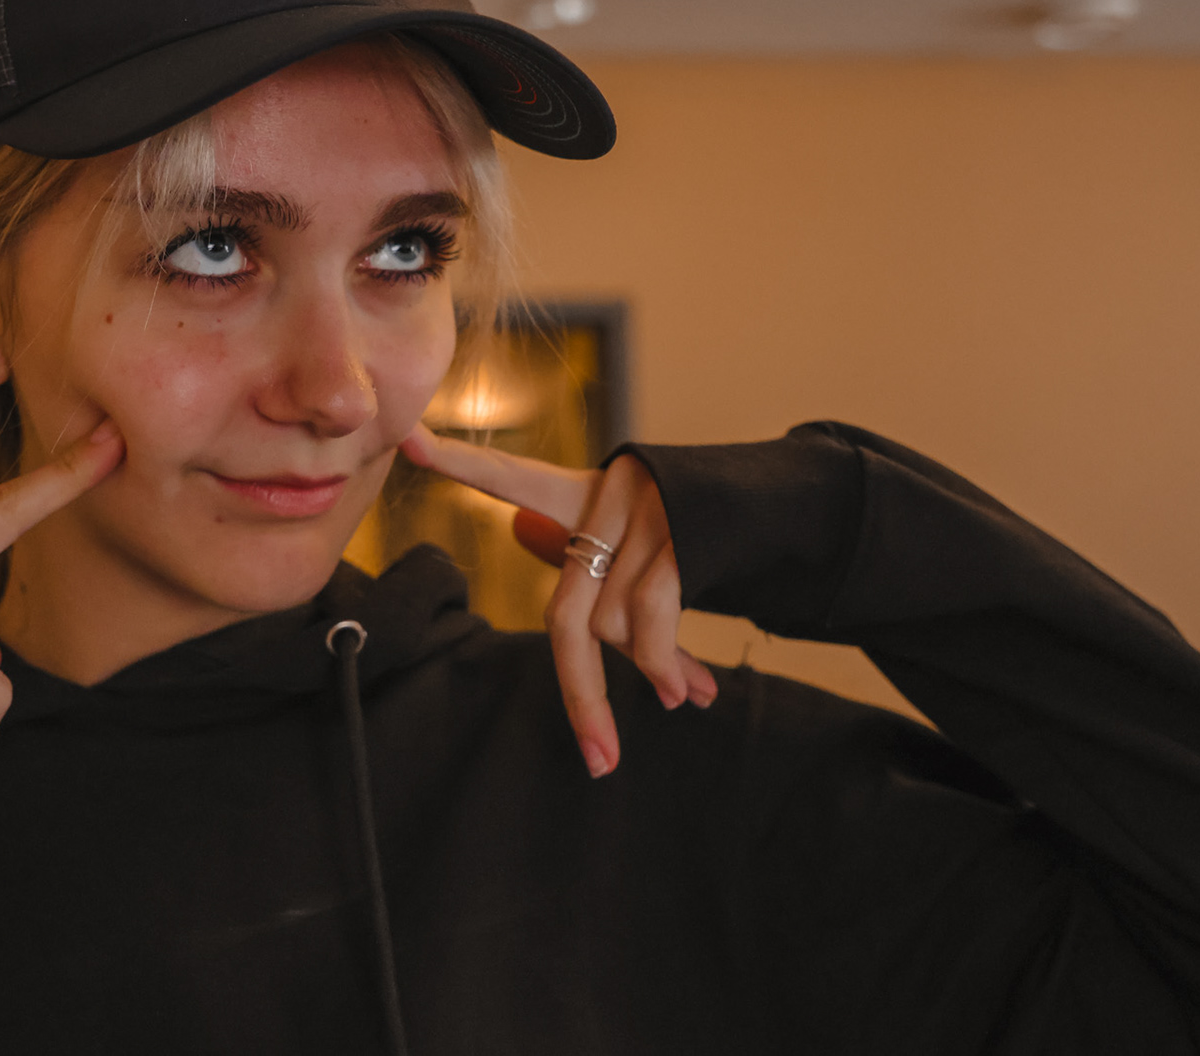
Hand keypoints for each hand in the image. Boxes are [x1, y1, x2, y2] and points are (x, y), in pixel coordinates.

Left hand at [399, 424, 715, 778]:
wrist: (790, 505)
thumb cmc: (704, 542)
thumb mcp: (646, 559)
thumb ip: (615, 598)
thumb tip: (640, 673)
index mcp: (588, 494)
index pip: (515, 478)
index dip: (464, 463)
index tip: (409, 440)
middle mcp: (609, 494)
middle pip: (567, 616)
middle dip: (582, 695)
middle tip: (600, 759)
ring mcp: (645, 510)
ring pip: (616, 625)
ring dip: (650, 670)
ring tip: (682, 695)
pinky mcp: (682, 531)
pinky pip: (652, 617)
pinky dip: (664, 663)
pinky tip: (687, 692)